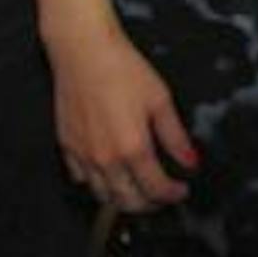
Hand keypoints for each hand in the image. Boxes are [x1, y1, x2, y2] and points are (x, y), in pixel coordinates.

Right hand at [47, 27, 197, 211]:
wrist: (84, 51)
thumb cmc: (124, 70)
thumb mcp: (160, 99)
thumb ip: (175, 136)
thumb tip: (190, 162)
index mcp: (133, 148)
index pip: (155, 188)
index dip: (172, 194)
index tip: (181, 190)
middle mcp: (105, 159)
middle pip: (128, 201)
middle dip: (149, 204)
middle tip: (162, 195)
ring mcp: (83, 155)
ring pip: (102, 196)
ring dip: (122, 200)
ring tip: (138, 191)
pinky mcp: (66, 146)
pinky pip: (80, 179)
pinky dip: (96, 184)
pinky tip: (108, 174)